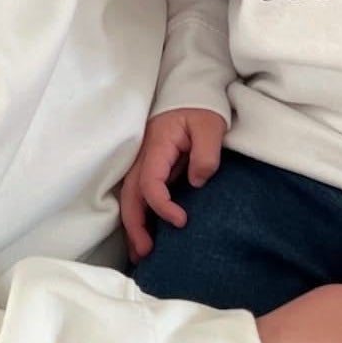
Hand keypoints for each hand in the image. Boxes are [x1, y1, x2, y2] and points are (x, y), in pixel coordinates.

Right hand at [118, 108, 226, 261]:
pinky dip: (140, 214)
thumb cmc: (202, 107)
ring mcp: (145, 160)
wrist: (193, 89)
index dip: (162, 206)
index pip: (150, 183)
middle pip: (131, 195)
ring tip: (141, 253)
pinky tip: (146, 233)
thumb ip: (206, 154)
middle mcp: (145, 155)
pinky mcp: (152, 165)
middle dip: (135, 226)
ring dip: (134, 224)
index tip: (182, 220)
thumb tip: (197, 182)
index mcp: (157, 145)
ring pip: (131, 197)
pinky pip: (140, 193)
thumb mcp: (210, 126)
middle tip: (147, 253)